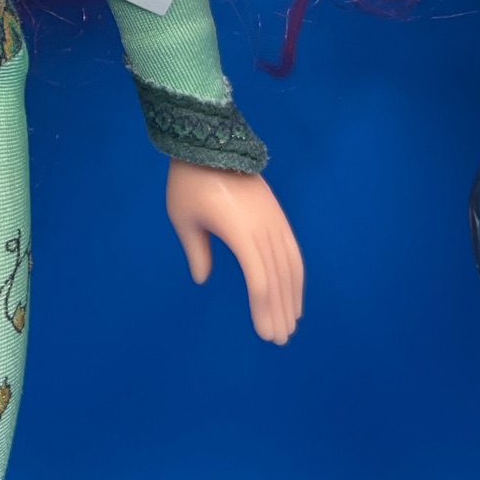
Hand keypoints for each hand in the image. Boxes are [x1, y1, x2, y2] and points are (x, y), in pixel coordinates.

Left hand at [165, 161, 303, 343]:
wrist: (210, 141)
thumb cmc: (189, 181)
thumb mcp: (184, 218)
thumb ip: (197, 251)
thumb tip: (203, 279)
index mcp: (240, 231)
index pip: (259, 280)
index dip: (264, 309)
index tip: (265, 333)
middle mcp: (264, 228)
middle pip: (278, 277)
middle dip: (280, 310)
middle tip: (279, 338)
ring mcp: (274, 219)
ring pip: (290, 264)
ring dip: (292, 296)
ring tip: (291, 322)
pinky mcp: (277, 213)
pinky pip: (292, 249)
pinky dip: (295, 273)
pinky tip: (294, 290)